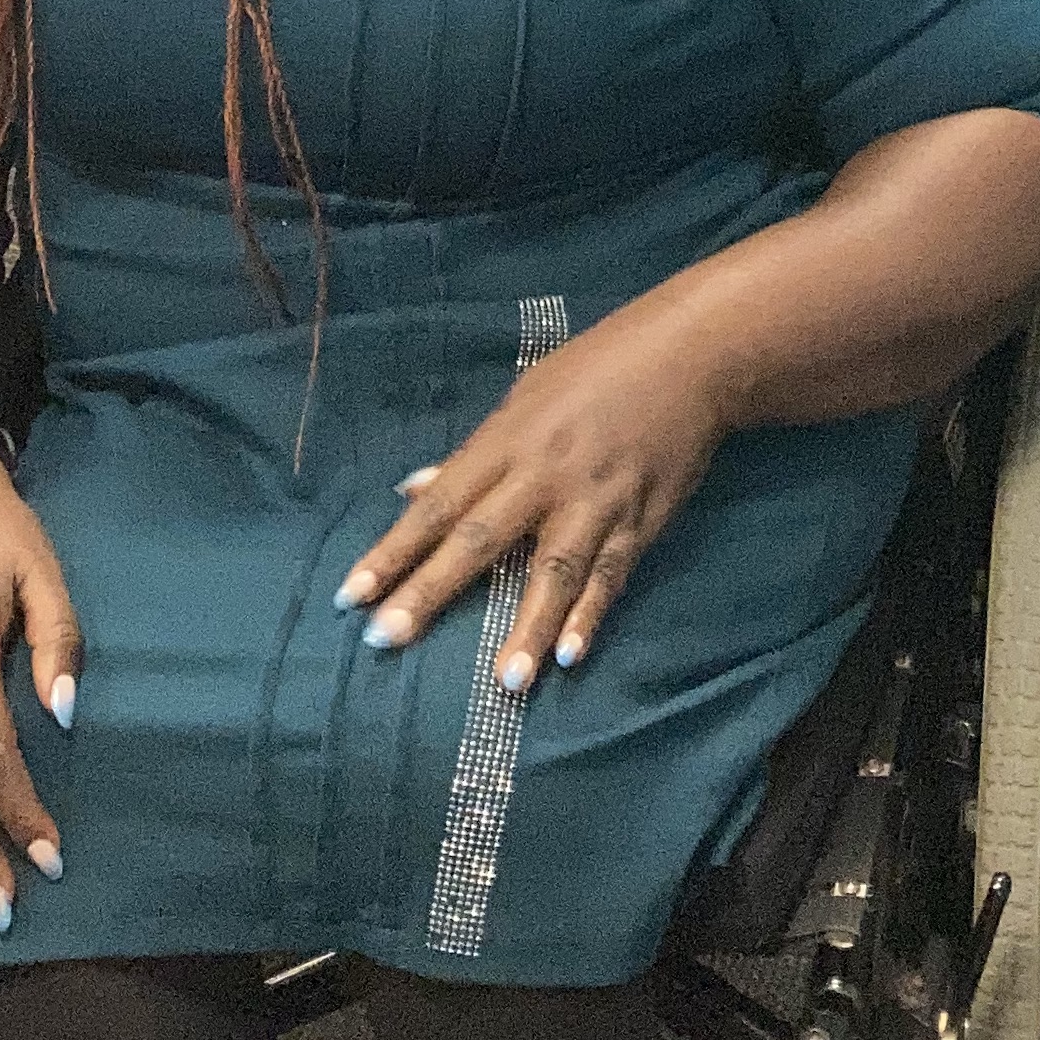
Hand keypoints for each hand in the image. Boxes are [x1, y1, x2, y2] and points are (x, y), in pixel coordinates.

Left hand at [336, 304, 733, 693]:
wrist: (689, 357)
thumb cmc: (596, 369)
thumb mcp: (524, 397)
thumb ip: (472, 454)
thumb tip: (414, 491)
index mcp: (507, 442)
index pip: (439, 505)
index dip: (394, 549)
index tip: (350, 594)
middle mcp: (545, 475)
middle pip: (479, 541)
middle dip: (430, 592)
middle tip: (385, 639)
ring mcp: (595, 502)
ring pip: (553, 572)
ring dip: (528, 629)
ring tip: (505, 683)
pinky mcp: (640, 521)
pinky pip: (611, 576)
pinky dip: (591, 616)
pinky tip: (570, 656)